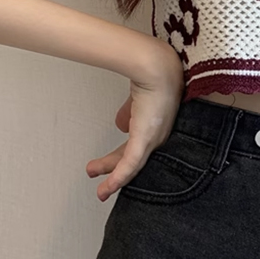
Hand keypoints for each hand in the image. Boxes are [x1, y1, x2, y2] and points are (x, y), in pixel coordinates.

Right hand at [86, 45, 184, 201]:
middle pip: (134, 161)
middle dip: (114, 170)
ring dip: (114, 179)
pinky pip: (131, 164)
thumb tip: (121, 124)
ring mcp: (154, 139)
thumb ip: (130, 113)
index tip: (111, 166)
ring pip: (132, 167)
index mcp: (157, 127)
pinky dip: (118, 177)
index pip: (138, 149)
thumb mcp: (137, 101)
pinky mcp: (146, 139)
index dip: (124, 159)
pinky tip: (108, 188)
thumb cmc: (154, 76)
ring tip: (101, 191)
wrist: (157, 68)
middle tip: (100, 180)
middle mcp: (159, 136)